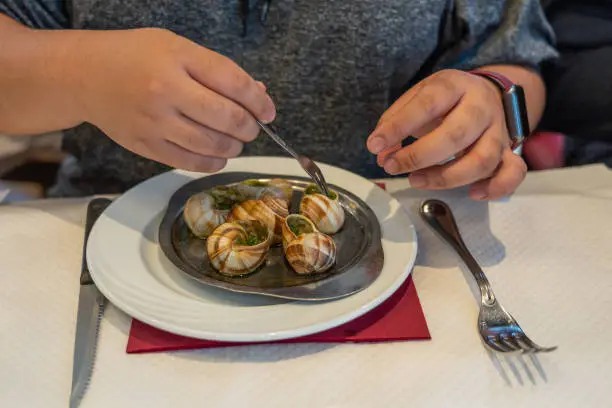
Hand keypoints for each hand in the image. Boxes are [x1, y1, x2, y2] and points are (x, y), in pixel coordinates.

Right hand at [70, 28, 274, 171]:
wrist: (84, 75)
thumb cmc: (135, 57)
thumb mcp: (177, 48)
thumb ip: (217, 71)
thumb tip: (258, 95)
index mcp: (178, 59)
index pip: (234, 84)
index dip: (259, 102)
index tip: (268, 112)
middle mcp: (166, 91)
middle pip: (227, 119)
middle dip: (249, 128)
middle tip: (251, 128)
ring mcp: (154, 122)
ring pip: (212, 145)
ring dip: (234, 147)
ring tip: (234, 141)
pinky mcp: (145, 146)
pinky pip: (190, 162)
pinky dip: (212, 162)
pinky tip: (217, 155)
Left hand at [367, 69, 526, 199]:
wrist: (484, 95)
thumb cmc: (443, 101)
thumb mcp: (416, 98)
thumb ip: (395, 122)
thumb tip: (381, 153)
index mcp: (454, 86)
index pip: (427, 104)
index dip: (399, 127)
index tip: (375, 145)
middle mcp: (481, 107)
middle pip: (456, 135)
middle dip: (419, 156)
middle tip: (392, 166)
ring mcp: (498, 131)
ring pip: (482, 159)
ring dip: (446, 177)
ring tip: (416, 180)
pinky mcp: (507, 152)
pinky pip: (512, 173)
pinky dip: (496, 188)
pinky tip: (473, 194)